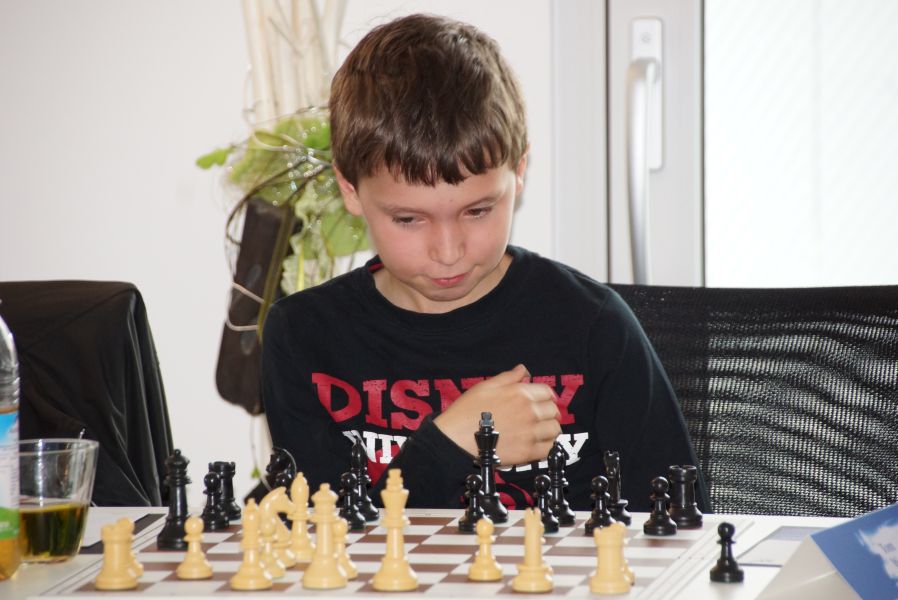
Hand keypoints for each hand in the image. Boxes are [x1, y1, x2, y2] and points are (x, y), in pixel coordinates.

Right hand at [433, 364, 560, 464]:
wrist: (455, 440)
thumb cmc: (466, 412)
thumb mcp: (486, 387)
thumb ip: (508, 377)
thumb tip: (523, 370)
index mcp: (520, 393)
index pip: (547, 391)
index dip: (545, 395)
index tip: (543, 400)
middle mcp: (529, 412)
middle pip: (553, 410)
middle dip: (548, 412)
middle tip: (541, 416)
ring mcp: (530, 433)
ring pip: (554, 429)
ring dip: (549, 428)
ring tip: (540, 430)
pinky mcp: (527, 453)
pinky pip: (549, 449)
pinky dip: (547, 446)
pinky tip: (538, 444)